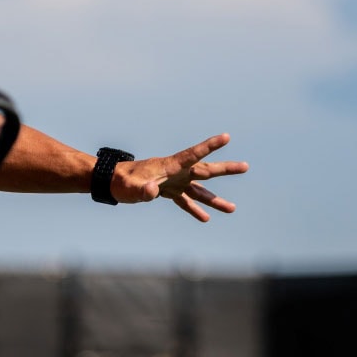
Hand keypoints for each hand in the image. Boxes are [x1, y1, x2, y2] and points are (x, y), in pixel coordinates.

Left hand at [112, 134, 248, 221]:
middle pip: (205, 170)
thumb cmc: (120, 182)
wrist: (110, 181)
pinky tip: (206, 219)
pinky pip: (185, 201)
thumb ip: (141, 190)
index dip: (210, 146)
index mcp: (170, 166)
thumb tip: (151, 192)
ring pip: (199, 190)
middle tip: (246, 166)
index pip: (194, 155)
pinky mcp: (167, 192)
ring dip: (215, 200)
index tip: (226, 137)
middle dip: (226, 169)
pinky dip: (195, 210)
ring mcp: (173, 182)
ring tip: (233, 209)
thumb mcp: (130, 188)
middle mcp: (176, 173)